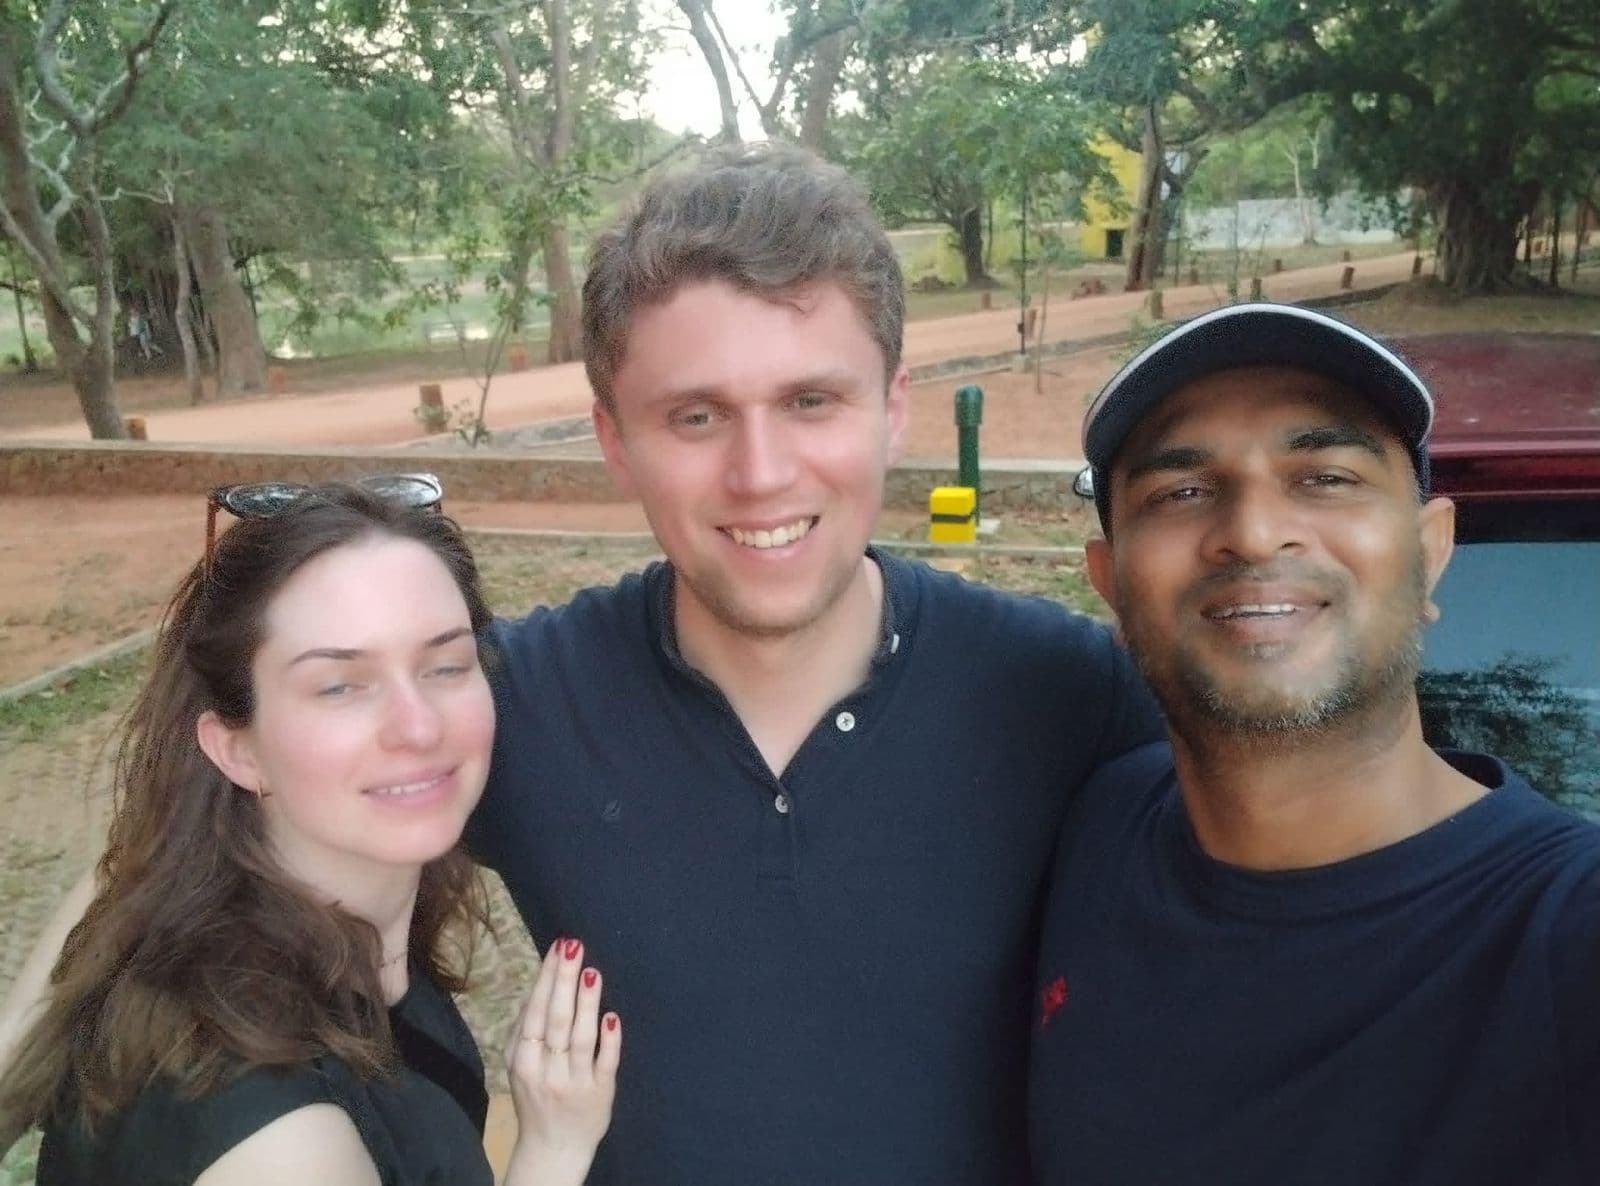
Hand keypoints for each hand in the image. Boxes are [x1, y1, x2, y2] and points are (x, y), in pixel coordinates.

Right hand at [503, 937, 620, 1185]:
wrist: (553, 1149)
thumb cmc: (536, 1096)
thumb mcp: (518, 1066)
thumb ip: (525, 1030)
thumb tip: (539, 986)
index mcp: (522, 1060)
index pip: (535, 1012)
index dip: (546, 979)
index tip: (558, 947)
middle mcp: (546, 1070)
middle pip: (555, 1020)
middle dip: (563, 981)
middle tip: (574, 946)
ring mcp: (575, 1082)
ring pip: (580, 1038)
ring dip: (587, 1003)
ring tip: (592, 972)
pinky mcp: (601, 1093)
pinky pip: (605, 1063)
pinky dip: (609, 1041)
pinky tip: (612, 1017)